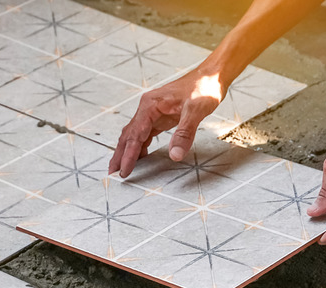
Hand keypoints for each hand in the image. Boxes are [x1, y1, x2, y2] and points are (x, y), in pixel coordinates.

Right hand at [108, 70, 225, 176]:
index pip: (135, 135)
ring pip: (135, 136)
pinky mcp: (161, 118)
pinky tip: (139, 158)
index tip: (124, 170)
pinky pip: (145, 135)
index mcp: (150, 105)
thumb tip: (174, 155)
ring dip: (127, 152)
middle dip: (120, 155)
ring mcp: (153, 113)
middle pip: (128, 135)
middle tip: (113, 173)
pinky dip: (140, 147)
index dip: (128, 155)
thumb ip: (184, 133)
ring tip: (121, 168)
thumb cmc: (203, 87)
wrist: (211, 76)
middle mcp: (148, 109)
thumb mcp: (195, 110)